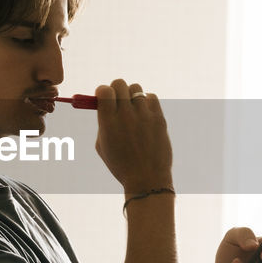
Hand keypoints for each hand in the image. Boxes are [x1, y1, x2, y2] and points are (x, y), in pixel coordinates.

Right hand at [94, 79, 172, 193]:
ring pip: (136, 88)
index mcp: (108, 122)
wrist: (147, 179)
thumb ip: (102, 123)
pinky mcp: (159, 118)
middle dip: (116, 90)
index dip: (102, 91)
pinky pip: (151, 97)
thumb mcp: (102, 146)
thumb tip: (103, 103)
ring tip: (132, 109)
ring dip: (131, 96)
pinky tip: (144, 114)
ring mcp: (144, 116)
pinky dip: (146, 102)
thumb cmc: (121, 165)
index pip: (104, 90)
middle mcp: (125, 116)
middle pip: (119, 84)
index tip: (103, 98)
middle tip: (117, 101)